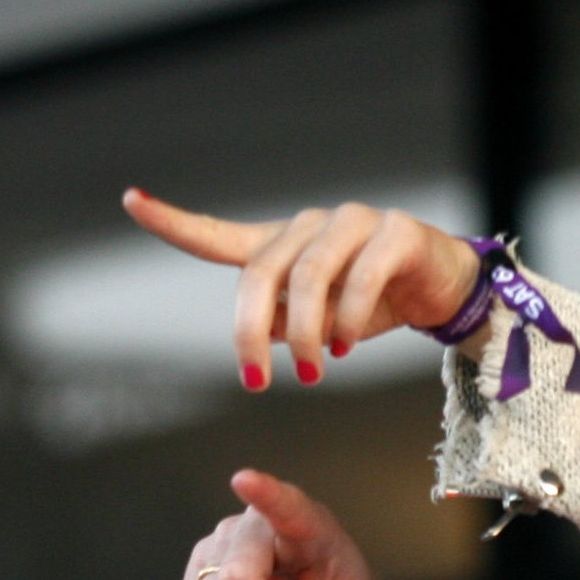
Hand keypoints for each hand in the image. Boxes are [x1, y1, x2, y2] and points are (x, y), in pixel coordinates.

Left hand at [122, 189, 484, 389]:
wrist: (448, 290)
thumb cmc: (378, 303)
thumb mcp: (323, 322)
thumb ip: (286, 325)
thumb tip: (265, 336)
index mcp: (286, 245)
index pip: (221, 236)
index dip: (174, 222)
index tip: (131, 200)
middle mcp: (312, 226)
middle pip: (262, 273)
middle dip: (251, 331)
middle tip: (254, 380)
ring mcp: (355, 223)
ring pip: (308, 277)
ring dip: (305, 334)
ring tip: (314, 371)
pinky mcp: (396, 232)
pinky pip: (360, 278)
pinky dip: (348, 319)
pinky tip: (346, 346)